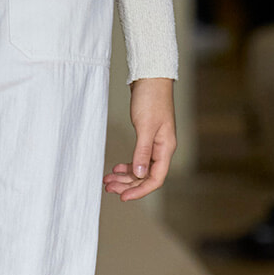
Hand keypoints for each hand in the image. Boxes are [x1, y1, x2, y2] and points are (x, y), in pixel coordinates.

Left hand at [104, 77, 175, 201]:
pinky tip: (116, 167)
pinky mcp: (146, 137)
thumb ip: (142, 151)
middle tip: (108, 187)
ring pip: (140, 168)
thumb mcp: (144, 126)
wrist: (150, 77)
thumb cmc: (151, 98)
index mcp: (166, 148)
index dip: (139, 190)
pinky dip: (127, 165)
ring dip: (125, 176)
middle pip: (146, 176)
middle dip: (128, 184)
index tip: (122, 197)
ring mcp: (154, 143)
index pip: (155, 178)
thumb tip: (140, 174)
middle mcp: (162, 148)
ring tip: (108, 180)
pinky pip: (138, 158)